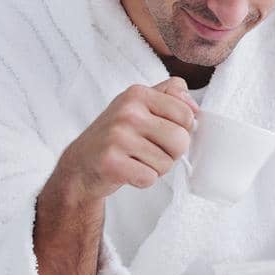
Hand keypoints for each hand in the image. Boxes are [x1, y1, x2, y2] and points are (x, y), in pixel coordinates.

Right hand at [54, 76, 198, 202]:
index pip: (186, 114)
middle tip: (150, 150)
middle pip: (181, 140)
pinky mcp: (111, 163)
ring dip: (156, 168)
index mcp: (137, 94)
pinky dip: (143, 180)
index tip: (162, 132)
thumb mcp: (140, 105)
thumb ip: (171, 94)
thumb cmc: (117, 136)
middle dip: (171, 152)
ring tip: (135, 160)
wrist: (79, 165)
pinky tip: (128, 171)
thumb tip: (195, 106)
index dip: (181, 130)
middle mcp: (127, 112)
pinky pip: (150, 178)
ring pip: (167, 162)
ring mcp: (117, 137)